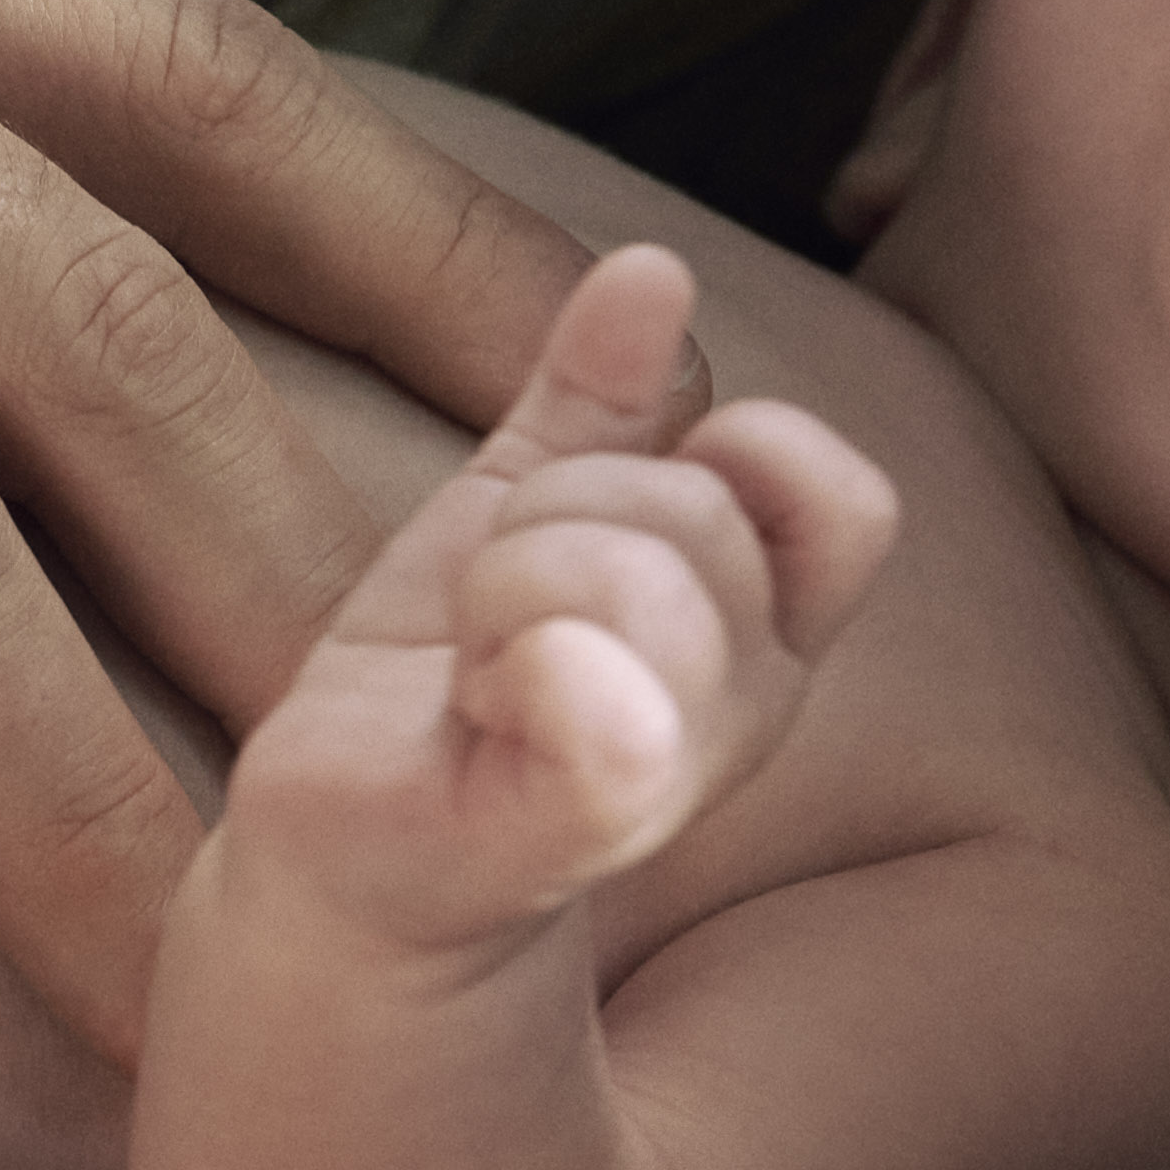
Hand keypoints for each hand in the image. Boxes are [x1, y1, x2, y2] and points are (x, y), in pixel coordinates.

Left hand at [212, 246, 895, 974]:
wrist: (330, 908)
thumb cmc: (431, 714)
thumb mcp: (521, 525)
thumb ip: (598, 404)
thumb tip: (653, 261)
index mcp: (752, 634)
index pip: (839, 496)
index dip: (735, 457)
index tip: (592, 503)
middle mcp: (733, 713)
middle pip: (696, 509)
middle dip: (554, 517)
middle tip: (484, 624)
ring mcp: (648, 783)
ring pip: (638, 583)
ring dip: (510, 591)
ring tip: (465, 676)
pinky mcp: (534, 844)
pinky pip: (606, 723)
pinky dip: (554, 686)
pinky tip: (488, 703)